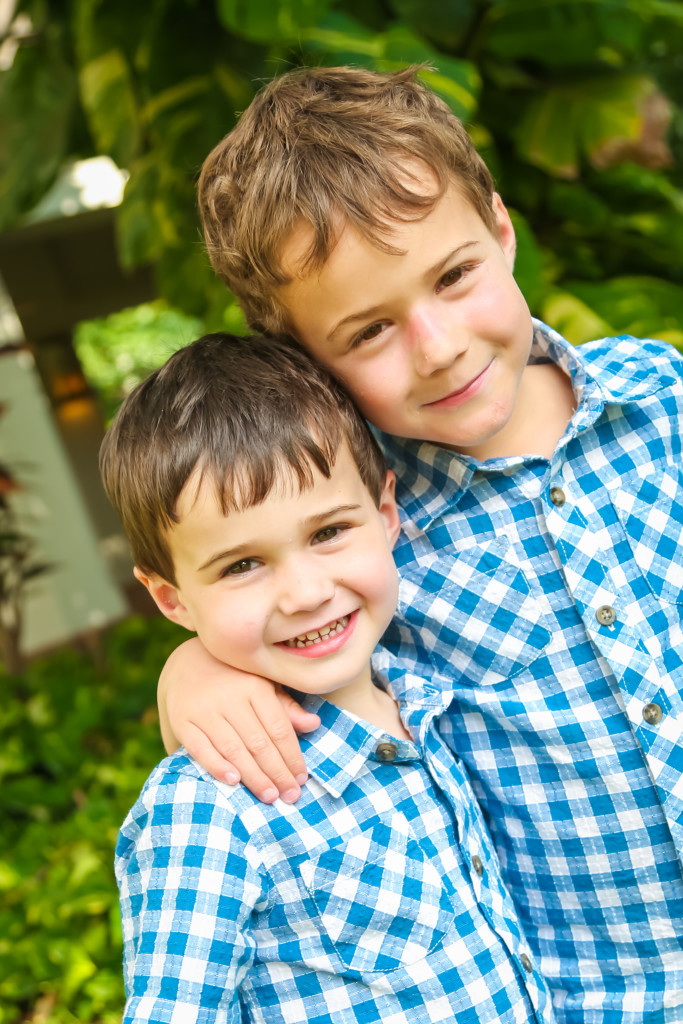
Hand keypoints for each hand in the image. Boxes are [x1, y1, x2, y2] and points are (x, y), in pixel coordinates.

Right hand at [158, 637, 319, 802]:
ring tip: (269, 796)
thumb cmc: (234, 679)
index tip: (301, 779)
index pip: (279, 729)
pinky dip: (216, 766)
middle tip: (290, 796)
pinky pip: (200, 747)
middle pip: (258, 742)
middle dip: (277, 773)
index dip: (292, 757)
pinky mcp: (182, 720)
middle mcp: (229, 697)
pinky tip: (233, 781)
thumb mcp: (263, 683)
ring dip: (253, 776)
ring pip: (233, 748)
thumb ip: (286, 706)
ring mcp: (204, 709)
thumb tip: (314, 724)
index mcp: (255, 686)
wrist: (187, 663)